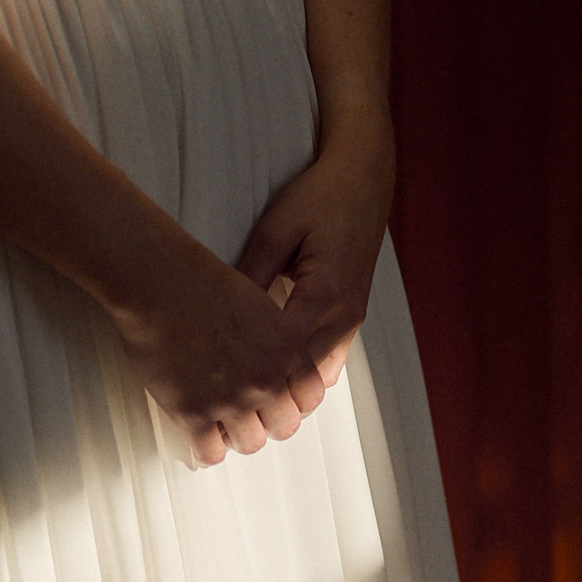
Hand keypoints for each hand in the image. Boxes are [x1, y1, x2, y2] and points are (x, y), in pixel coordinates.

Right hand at [111, 233, 327, 466]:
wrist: (155, 281)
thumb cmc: (198, 281)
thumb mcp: (257, 303)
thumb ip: (274, 339)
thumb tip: (276, 366)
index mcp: (287, 348)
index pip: (310, 397)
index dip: (292, 400)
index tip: (277, 398)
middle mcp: (265, 378)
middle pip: (283, 426)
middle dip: (266, 420)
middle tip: (248, 413)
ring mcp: (231, 400)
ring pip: (250, 444)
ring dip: (236, 435)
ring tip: (221, 423)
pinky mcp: (194, 413)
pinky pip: (211, 454)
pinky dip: (205, 448)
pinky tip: (198, 434)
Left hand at [236, 110, 394, 391]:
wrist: (363, 181)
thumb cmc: (319, 198)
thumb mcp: (274, 230)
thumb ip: (250, 274)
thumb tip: (221, 315)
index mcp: (326, 293)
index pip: (285, 352)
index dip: (252, 371)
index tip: (219, 380)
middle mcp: (345, 315)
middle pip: (305, 377)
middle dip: (270, 391)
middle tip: (229, 401)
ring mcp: (353, 319)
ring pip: (320, 377)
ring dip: (289, 387)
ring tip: (250, 393)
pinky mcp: (353, 317)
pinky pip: (328, 361)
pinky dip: (304, 373)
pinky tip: (275, 372)